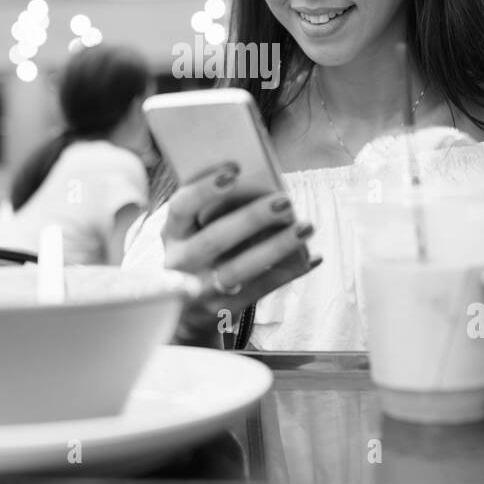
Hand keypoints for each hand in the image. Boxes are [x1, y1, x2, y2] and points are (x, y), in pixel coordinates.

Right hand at [161, 163, 316, 346]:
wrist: (185, 315)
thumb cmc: (198, 255)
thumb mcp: (191, 233)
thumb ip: (213, 210)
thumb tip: (259, 183)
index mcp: (171, 233)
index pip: (181, 206)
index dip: (205, 187)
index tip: (235, 168)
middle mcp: (180, 262)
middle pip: (215, 238)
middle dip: (252, 217)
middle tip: (285, 200)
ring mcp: (199, 290)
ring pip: (240, 268)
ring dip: (277, 246)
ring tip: (306, 227)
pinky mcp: (223, 310)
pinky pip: (261, 289)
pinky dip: (289, 271)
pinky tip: (311, 256)